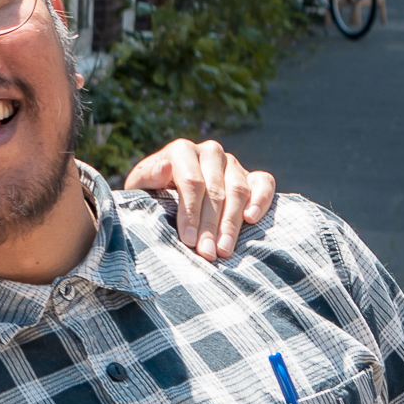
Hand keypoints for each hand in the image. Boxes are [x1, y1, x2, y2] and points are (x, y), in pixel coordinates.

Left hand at [120, 137, 277, 259]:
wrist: (167, 191)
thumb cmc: (151, 191)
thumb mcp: (139, 186)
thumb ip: (148, 178)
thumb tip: (164, 168)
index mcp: (181, 150)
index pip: (191, 181)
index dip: (190, 212)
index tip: (187, 239)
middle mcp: (210, 152)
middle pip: (216, 190)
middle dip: (210, 225)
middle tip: (207, 253)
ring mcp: (233, 163)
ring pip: (238, 190)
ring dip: (232, 223)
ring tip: (224, 249)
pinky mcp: (252, 175)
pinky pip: (264, 183)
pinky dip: (261, 199)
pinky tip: (252, 219)